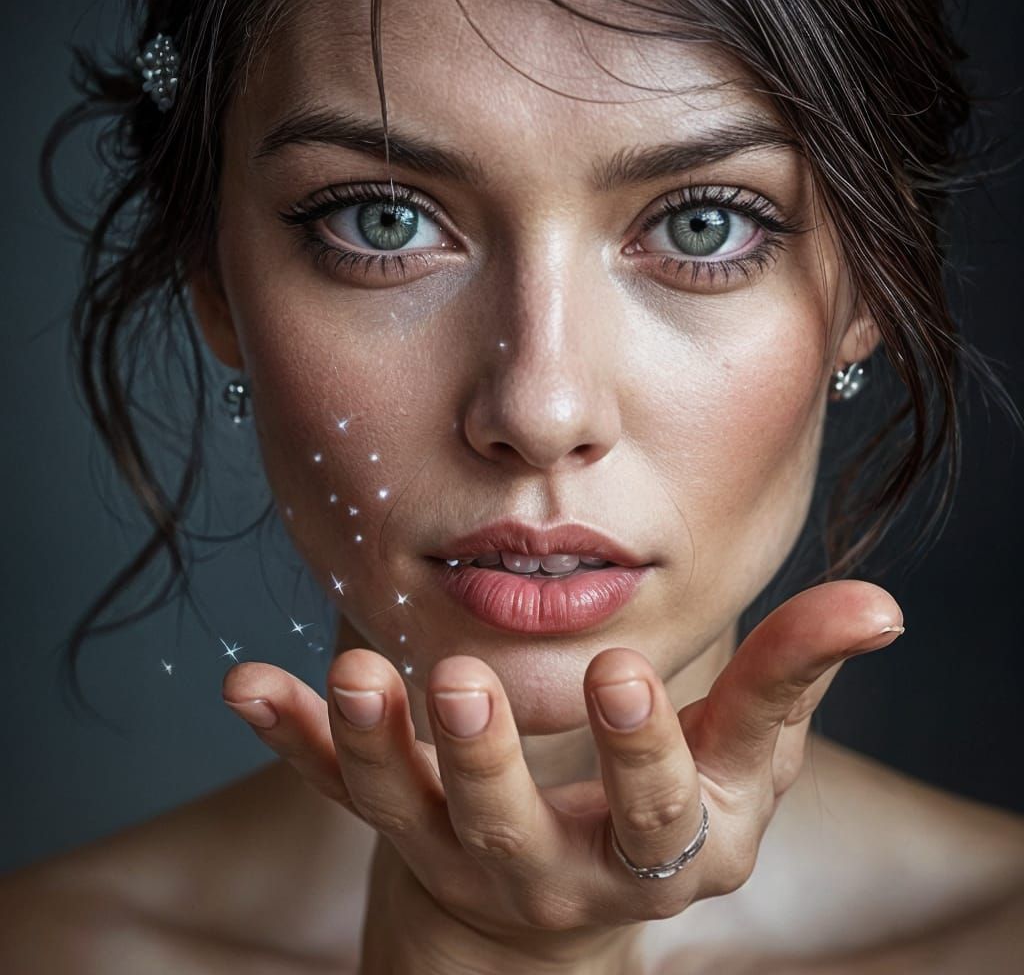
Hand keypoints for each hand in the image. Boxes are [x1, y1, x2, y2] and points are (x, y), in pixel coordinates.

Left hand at [222, 579, 901, 967]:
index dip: (641, 753)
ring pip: (404, 808)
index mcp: (644, 851)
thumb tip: (880, 602)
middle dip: (486, 759)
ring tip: (354, 674)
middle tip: (463, 684)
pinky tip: (249, 687)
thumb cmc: (666, 814)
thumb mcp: (741, 761)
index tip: (623, 675)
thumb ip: (792, 680)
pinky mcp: (395, 822)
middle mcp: (543, 866)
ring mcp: (457, 849)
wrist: (564, 895)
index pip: (651, 811)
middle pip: (507, 822)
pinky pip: (337, 787)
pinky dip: (293, 738)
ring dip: (371, 745)